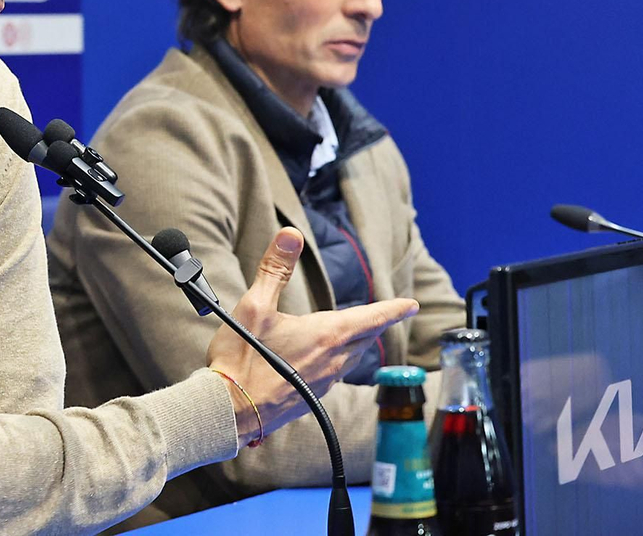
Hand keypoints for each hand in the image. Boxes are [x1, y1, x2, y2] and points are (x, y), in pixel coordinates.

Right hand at [206, 227, 417, 447]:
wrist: (231, 408)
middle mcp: (333, 360)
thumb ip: (275, 269)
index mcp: (326, 334)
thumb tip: (290, 234)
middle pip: (366, 338)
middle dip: (377, 323)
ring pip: (353, 357)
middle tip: (388, 315)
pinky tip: (326, 359)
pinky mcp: (313, 397)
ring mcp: (324, 381)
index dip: (394, 309)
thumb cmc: (242, 358)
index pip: (372, 317)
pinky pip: (337, 373)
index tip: (411, 305)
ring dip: (360, 342)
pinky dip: (341, 359)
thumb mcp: (255, 306)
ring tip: (359, 333)